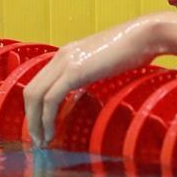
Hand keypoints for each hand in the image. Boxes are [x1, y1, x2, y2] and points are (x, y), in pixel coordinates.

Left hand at [23, 15, 161, 146]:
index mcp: (67, 54)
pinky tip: (53, 132)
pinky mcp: (75, 71)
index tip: (41, 126)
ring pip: (36, 96)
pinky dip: (47, 118)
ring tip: (43, 140)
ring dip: (35, 122)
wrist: (146, 35)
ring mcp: (66, 62)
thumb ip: (94, 72)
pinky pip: (51, 98)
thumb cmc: (135, 48)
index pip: (39, 83)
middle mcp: (61, 56)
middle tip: (38, 139)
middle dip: (31, 118)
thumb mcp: (106, 62)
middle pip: (31, 90)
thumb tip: (92, 88)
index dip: (35, 107)